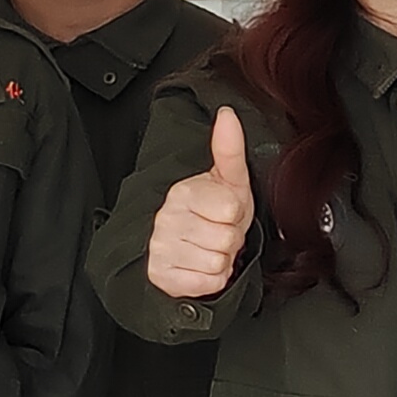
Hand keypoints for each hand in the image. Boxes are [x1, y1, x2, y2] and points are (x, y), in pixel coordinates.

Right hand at [148, 108, 256, 300]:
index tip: (225, 214)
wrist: (188, 249)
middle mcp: (166, 218)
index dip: (236, 216)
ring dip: (221, 260)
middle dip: (230, 240)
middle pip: (227, 239)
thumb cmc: (213, 213)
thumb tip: (227, 114)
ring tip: (209, 248)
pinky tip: (199, 266)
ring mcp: (160, 248)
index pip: (231, 209)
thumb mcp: (229, 180)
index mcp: (183, 191)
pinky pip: (206, 282)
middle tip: (217, 233)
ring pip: (217, 262)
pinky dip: (210, 279)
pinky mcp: (161, 275)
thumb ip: (230, 148)